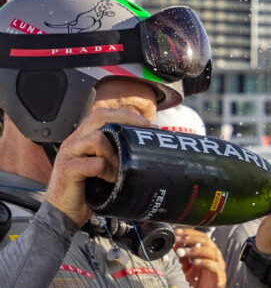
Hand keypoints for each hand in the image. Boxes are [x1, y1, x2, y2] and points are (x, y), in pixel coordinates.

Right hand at [45, 108, 152, 224]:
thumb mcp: (102, 167)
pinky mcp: (68, 170)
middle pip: (99, 117)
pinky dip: (108, 172)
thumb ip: (115, 153)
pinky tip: (111, 180)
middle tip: (146, 130)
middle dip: (127, 119)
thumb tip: (145, 147)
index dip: (126, 115)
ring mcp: (69, 154)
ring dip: (116, 153)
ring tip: (121, 168)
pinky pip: (96, 164)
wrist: (64, 214)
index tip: (148, 124)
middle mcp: (73, 142)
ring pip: (98, 139)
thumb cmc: (87, 191)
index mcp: (81, 138)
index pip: (103, 114)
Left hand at [173, 228, 225, 287]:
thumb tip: (176, 245)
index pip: (201, 236)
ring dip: (195, 250)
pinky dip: (204, 263)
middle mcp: (214, 256)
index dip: (189, 233)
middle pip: (206, 241)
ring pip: (210, 252)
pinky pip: (214, 266)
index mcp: (208, 251)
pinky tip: (195, 262)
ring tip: (183, 252)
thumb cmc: (200, 281)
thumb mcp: (187, 267)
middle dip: (191, 238)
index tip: (178, 232)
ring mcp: (218, 265)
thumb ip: (183, 257)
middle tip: (179, 239)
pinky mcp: (220, 276)